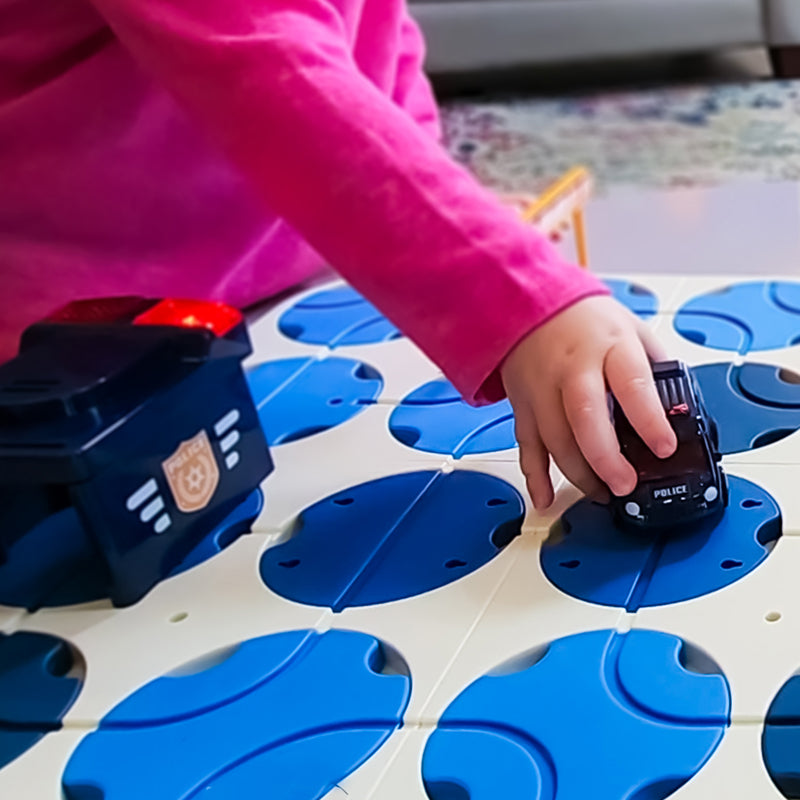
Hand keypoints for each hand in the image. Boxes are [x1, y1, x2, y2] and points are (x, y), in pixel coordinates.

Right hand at [500, 295, 676, 509]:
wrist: (530, 306)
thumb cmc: (585, 320)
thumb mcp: (632, 329)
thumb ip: (655, 367)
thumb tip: (682, 408)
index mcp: (610, 347)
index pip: (632, 385)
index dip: (649, 420)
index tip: (664, 448)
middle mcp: (573, 369)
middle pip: (585, 417)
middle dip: (605, 458)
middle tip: (624, 485)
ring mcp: (543, 388)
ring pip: (555, 438)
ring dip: (578, 473)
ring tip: (602, 492)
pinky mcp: (523, 405)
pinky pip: (527, 445)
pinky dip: (534, 475)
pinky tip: (546, 496)